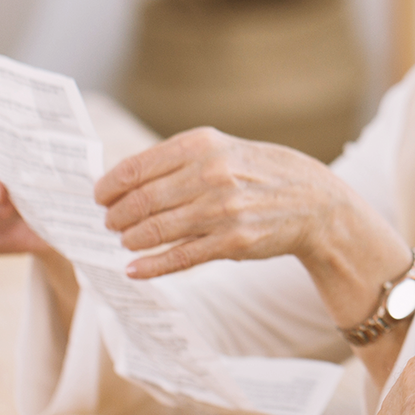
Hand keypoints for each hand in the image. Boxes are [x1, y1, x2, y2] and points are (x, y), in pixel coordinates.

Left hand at [94, 127, 364, 278]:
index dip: (109, 186)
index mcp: (202, 144)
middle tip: (110, 224)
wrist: (315, 202)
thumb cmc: (261, 173)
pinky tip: (134, 269)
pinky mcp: (232, 242)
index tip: (99, 197)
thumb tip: (126, 180)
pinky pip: (179, 258)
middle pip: (141, 201)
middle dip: (117, 216)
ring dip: (131, 239)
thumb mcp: (223, 150)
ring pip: (155, 230)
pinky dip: (150, 266)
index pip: (136, 168)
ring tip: (124, 242)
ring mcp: (221, 210)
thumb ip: (179, 160)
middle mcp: (210, 174)